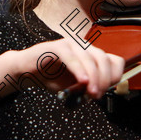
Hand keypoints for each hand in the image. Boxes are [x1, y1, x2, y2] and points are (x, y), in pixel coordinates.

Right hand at [0, 39, 125, 101]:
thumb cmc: (51, 77)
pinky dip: (78, 69)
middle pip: (104, 59)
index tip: (108, 90)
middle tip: (98, 94)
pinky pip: (72, 57)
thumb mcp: (74, 86)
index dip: (115, 75)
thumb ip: (87, 87)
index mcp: (92, 55)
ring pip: (90, 58)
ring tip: (92, 92)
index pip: (114, 61)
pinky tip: (82, 81)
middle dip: (105, 79)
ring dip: (94, 77)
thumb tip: (99, 92)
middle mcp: (85, 47)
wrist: (26, 71)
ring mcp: (71, 45)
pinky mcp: (57, 47)